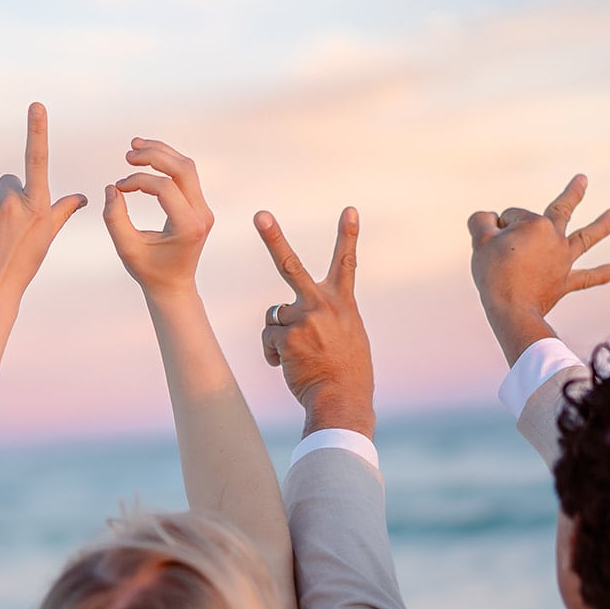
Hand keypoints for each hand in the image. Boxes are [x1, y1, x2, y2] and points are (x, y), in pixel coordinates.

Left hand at [0, 103, 86, 305]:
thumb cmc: (22, 264)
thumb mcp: (46, 237)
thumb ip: (62, 211)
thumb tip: (83, 196)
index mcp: (37, 206)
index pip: (37, 160)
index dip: (37, 131)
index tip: (36, 105)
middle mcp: (12, 202)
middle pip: (7, 182)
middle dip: (7, 198)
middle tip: (7, 229)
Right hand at [102, 138, 213, 297]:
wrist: (174, 286)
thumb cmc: (149, 271)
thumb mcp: (127, 248)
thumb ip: (115, 218)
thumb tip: (112, 188)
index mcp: (188, 226)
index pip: (164, 187)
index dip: (138, 181)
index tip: (119, 188)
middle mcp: (201, 215)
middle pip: (183, 168)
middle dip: (154, 155)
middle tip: (128, 154)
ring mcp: (204, 209)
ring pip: (187, 167)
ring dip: (162, 153)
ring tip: (135, 146)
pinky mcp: (200, 206)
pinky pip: (186, 176)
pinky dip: (167, 163)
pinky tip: (147, 158)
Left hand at [257, 207, 374, 437]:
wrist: (342, 399)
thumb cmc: (346, 372)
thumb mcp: (349, 336)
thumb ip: (328, 316)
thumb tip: (290, 311)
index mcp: (343, 303)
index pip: (347, 263)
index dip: (348, 235)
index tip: (349, 209)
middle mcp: (323, 304)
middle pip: (290, 264)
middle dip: (273, 237)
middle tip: (260, 214)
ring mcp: (303, 318)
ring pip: (274, 315)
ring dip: (280, 335)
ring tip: (300, 356)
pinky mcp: (286, 336)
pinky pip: (268, 339)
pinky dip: (274, 354)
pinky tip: (288, 367)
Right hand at [468, 174, 609, 364]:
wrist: (512, 309)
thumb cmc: (495, 274)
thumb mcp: (480, 241)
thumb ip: (481, 221)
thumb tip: (487, 217)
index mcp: (534, 224)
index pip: (512, 216)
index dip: (497, 229)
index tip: (491, 246)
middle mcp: (554, 237)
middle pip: (562, 209)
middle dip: (573, 194)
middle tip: (583, 180)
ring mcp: (562, 259)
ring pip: (585, 238)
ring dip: (602, 226)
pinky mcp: (564, 281)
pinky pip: (585, 277)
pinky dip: (600, 274)